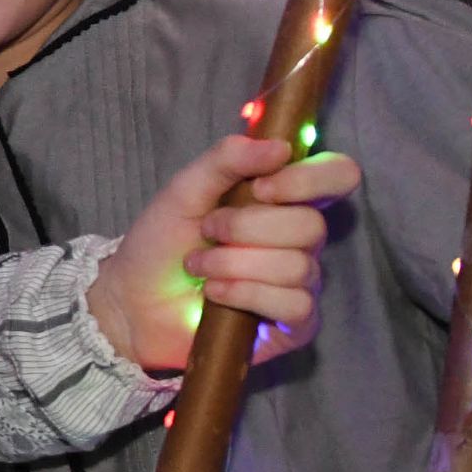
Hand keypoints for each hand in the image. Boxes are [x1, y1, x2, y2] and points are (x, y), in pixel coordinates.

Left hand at [89, 132, 361, 368]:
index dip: (308, 179)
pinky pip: (295, 306)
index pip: (337, 174)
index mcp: (283, 199)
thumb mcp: (184, 190)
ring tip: (200, 268)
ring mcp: (301, 283)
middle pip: (312, 225)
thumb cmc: (163, 242)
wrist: (134, 301)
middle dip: (245, 228)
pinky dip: (246, 295)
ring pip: (297, 267)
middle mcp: (301, 239)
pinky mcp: (295, 324)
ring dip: (234, 265)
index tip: (261, 188)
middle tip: (206, 232)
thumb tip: (280, 147)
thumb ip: (226, 160)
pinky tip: (216, 295)